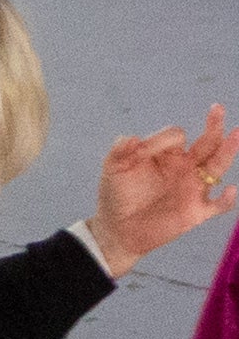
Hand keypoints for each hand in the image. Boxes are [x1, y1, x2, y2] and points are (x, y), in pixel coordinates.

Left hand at [87, 108, 237, 275]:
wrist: (118, 229)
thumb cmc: (117, 195)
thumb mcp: (113, 169)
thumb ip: (120, 150)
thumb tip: (132, 138)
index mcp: (166, 154)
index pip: (176, 136)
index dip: (162, 140)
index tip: (140, 151)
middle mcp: (184, 167)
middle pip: (206, 143)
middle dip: (213, 126)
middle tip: (217, 109)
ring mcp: (193, 187)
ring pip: (217, 166)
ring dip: (228, 150)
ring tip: (236, 133)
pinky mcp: (196, 211)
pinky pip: (219, 205)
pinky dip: (227, 199)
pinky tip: (230, 190)